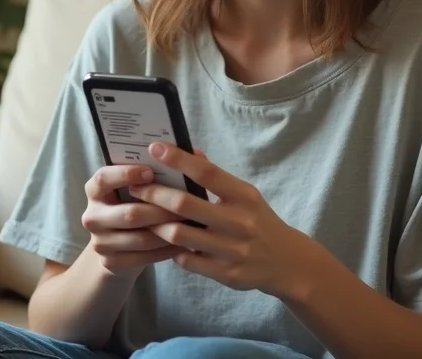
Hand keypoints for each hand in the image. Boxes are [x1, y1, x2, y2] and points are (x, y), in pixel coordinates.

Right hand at [81, 164, 187, 277]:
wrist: (120, 245)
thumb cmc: (136, 204)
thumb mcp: (140, 187)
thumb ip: (161, 169)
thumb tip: (195, 153)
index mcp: (95, 189)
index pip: (104, 178)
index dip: (126, 174)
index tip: (151, 171)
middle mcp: (92, 215)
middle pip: (129, 213)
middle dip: (161, 209)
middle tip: (187, 205)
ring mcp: (99, 242)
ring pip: (140, 238)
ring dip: (168, 232)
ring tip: (190, 225)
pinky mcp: (110, 262)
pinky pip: (143, 258)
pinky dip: (166, 251)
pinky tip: (183, 244)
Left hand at [126, 142, 321, 297]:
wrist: (287, 262)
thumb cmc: (257, 221)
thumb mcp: (245, 195)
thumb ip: (217, 176)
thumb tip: (190, 151)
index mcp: (244, 196)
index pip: (206, 173)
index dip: (178, 159)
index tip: (155, 148)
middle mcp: (239, 222)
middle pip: (184, 204)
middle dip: (153, 194)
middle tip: (135, 187)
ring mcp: (232, 250)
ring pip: (178, 234)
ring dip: (155, 223)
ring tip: (143, 215)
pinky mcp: (225, 273)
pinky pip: (185, 259)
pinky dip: (171, 249)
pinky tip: (164, 241)